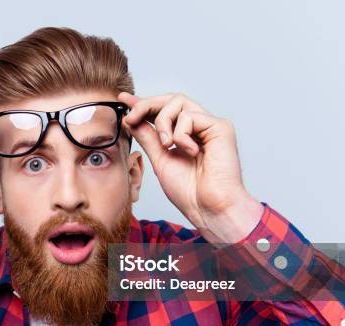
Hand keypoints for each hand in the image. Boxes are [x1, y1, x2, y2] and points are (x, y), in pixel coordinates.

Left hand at [118, 92, 263, 243]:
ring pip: (177, 102)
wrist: (207, 208)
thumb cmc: (189, 191)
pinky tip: (190, 151)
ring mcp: (210, 125)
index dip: (142, 103)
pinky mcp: (221, 126)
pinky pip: (189, 116)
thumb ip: (148, 138)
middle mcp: (199, 126)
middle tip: (130, 117)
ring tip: (166, 145)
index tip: (123, 99)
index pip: (162, 111)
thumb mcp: (160, 159)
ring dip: (162, 122)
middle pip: (170, 99)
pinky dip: (181, 134)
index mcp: (185, 135)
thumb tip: (131, 119)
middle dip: (146, 105)